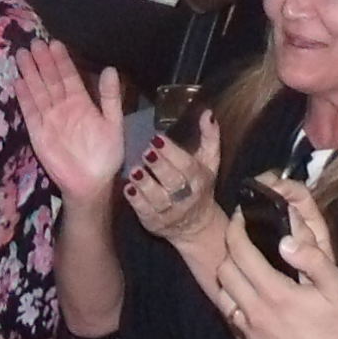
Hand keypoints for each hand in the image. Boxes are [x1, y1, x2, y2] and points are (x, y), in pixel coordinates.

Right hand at [10, 41, 128, 202]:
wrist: (91, 184)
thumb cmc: (105, 155)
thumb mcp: (113, 123)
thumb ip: (110, 97)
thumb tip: (109, 68)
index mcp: (82, 102)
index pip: (69, 77)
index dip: (62, 61)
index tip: (54, 43)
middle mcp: (63, 107)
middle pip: (50, 80)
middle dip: (43, 62)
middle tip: (34, 42)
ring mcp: (49, 118)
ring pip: (38, 91)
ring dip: (30, 74)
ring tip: (22, 54)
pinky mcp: (38, 133)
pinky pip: (30, 112)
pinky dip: (24, 98)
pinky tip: (18, 82)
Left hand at [126, 111, 224, 248]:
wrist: (196, 225)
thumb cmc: (200, 184)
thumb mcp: (210, 161)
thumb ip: (210, 136)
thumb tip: (207, 113)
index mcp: (199, 179)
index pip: (186, 165)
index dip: (172, 152)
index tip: (157, 138)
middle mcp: (186, 198)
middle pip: (173, 182)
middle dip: (159, 166)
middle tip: (145, 151)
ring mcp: (170, 213)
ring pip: (158, 199)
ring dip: (145, 184)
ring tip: (135, 170)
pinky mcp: (154, 224)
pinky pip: (144, 213)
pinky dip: (136, 201)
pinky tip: (128, 188)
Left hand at [212, 175, 337, 338]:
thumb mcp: (336, 286)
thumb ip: (311, 258)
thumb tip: (284, 239)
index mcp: (275, 293)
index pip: (240, 252)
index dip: (236, 229)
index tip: (239, 217)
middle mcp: (254, 314)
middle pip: (224, 272)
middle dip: (230, 250)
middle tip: (243, 241)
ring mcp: (249, 336)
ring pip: (222, 298)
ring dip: (229, 280)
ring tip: (245, 271)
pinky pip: (232, 323)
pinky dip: (236, 306)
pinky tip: (253, 303)